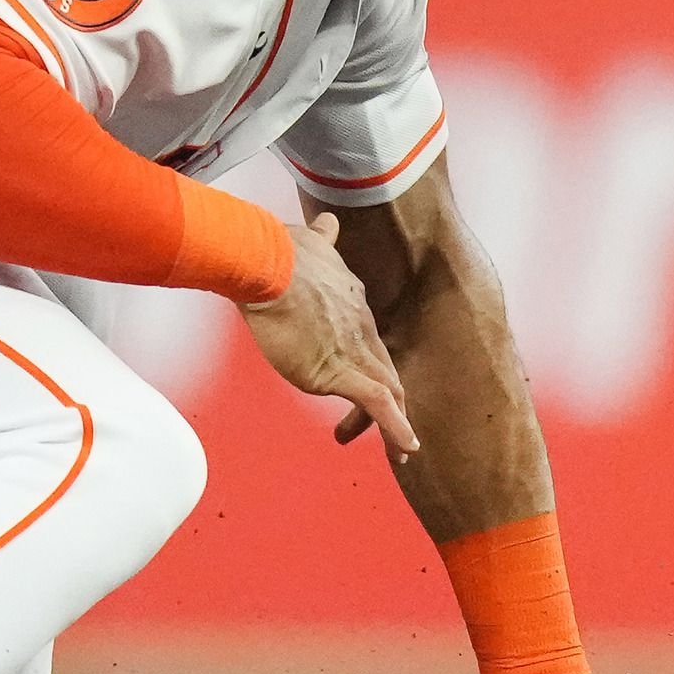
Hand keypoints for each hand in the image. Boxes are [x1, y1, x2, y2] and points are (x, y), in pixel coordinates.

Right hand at [242, 209, 418, 456]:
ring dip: (395, 423)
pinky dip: (396, 429)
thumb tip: (328, 224)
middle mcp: (362, 329)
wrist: (267, 263)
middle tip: (392, 426)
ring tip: (400, 449)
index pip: (370, 341)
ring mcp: (354, 351)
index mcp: (354, 305)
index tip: (362, 382)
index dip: (370, 364)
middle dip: (390, 400)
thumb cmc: (279, 253)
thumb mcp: (310, 244)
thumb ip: (323, 240)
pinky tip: (406, 448)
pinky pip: (378, 405)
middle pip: (385, 369)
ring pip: (387, 391)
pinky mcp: (340, 371)